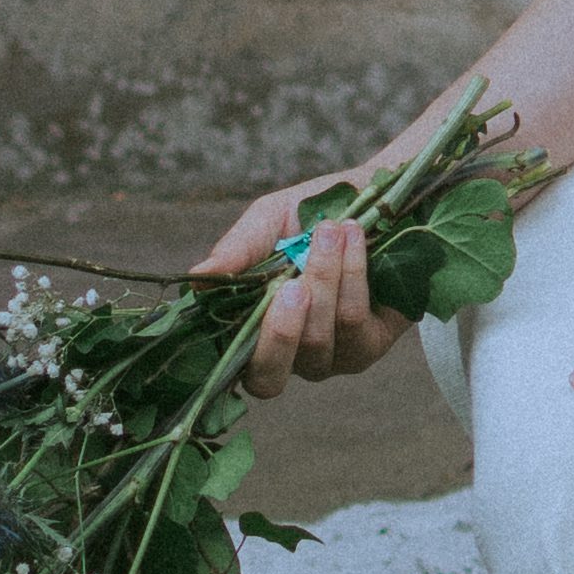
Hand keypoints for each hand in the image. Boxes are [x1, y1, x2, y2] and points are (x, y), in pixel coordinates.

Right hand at [191, 175, 419, 395]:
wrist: (378, 195)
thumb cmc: (313, 214)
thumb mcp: (269, 222)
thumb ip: (237, 251)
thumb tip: (194, 279)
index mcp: (253, 331)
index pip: (232, 368)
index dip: (229, 353)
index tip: (243, 303)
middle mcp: (288, 356)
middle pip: (269, 378)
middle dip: (280, 330)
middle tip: (292, 283)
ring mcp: (330, 357)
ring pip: (316, 339)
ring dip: (323, 278)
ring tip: (332, 231)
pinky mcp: (368, 346)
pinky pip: (352, 322)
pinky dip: (352, 275)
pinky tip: (354, 240)